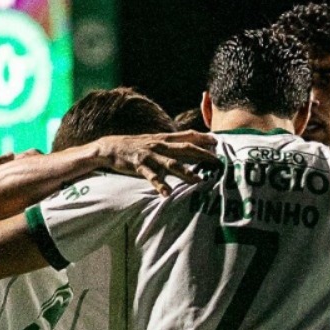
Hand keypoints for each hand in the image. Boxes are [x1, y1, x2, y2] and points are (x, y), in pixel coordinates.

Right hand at [89, 130, 219, 195]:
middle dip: (202, 154)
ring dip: (185, 172)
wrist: (111, 147)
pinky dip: (160, 185)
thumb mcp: (155, 141)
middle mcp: (160, 145)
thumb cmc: (136, 146)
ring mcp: (150, 155)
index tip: (217, 141)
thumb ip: (171, 144)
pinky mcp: (140, 165)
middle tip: (217, 162)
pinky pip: (152, 176)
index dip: (203, 137)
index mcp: (164, 139)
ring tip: (198, 180)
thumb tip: (188, 147)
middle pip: (185, 148)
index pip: (187, 136)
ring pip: (171, 163)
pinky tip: (167, 193)